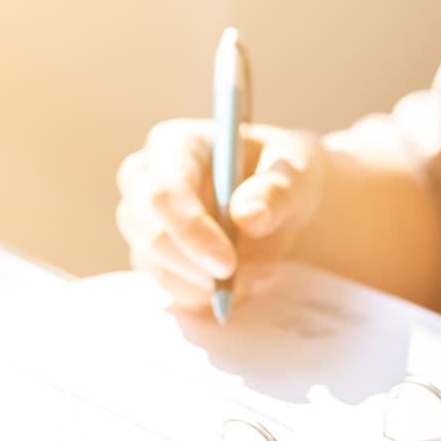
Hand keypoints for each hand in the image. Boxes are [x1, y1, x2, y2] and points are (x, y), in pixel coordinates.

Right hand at [115, 120, 324, 312]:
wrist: (285, 207)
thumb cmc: (287, 178)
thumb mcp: (299, 173)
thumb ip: (277, 190)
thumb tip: (247, 216)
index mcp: (175, 144)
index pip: (165, 191)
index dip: (191, 230)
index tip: (227, 264)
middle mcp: (145, 179)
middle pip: (150, 232)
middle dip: (196, 266)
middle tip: (245, 279)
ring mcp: (142, 219)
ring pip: (154, 264)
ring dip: (205, 284)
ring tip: (259, 275)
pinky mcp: (150, 255)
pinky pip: (166, 286)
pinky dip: (204, 295)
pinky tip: (241, 284)